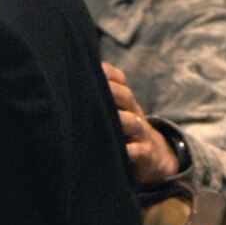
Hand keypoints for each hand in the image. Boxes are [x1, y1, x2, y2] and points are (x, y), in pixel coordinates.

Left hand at [102, 63, 180, 183]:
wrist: (155, 156)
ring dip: (120, 119)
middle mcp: (134, 113)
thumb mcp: (117, 113)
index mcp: (125, 101)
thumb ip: (100, 100)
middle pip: (126, 97)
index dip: (107, 73)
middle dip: (111, 90)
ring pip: (132, 122)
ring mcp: (141, 133)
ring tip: (104, 119)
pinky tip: (119, 151)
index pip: (119, 80)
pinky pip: (138, 151)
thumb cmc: (125, 132)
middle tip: (91, 89)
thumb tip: (70, 83)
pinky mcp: (146, 153)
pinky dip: (129, 151)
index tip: (91, 68)